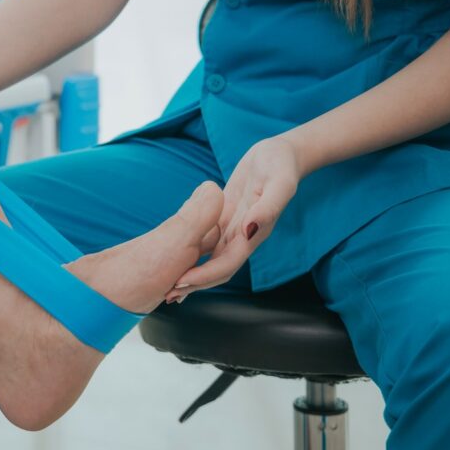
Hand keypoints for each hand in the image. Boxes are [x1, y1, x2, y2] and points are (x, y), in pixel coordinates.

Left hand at [167, 134, 303, 301]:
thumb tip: (249, 230)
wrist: (279, 155)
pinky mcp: (225, 217)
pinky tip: (178, 258)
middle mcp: (243, 235)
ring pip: (211, 259)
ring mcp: (233, 228)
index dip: (207, 275)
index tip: (183, 282)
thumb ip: (268, 207)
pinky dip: (195, 253)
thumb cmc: (281, 166)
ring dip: (194, 273)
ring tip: (169, 285)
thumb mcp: (279, 183)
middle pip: (218, 268)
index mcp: (254, 232)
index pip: (228, 263)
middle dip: (196, 283)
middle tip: (168, 294)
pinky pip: (208, 241)